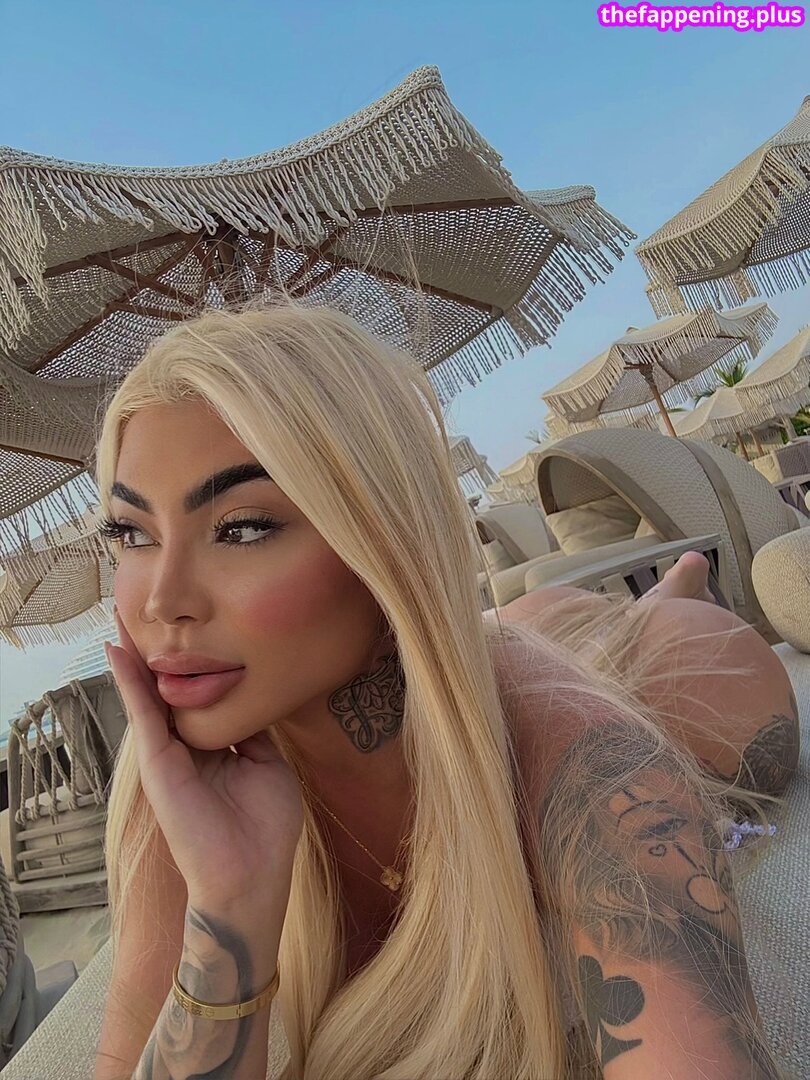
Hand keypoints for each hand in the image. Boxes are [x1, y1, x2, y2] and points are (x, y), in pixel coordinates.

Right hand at [105, 609, 303, 909]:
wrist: (251, 875)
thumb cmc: (266, 828)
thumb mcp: (267, 765)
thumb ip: (252, 730)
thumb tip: (249, 695)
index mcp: (214, 749)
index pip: (201, 698)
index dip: (198, 665)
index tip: (196, 629)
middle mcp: (187, 748)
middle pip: (171, 691)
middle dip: (160, 654)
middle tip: (148, 609)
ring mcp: (169, 754)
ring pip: (150, 695)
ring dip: (136, 656)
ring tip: (124, 615)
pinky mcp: (158, 762)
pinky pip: (142, 712)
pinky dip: (129, 680)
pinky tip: (117, 649)